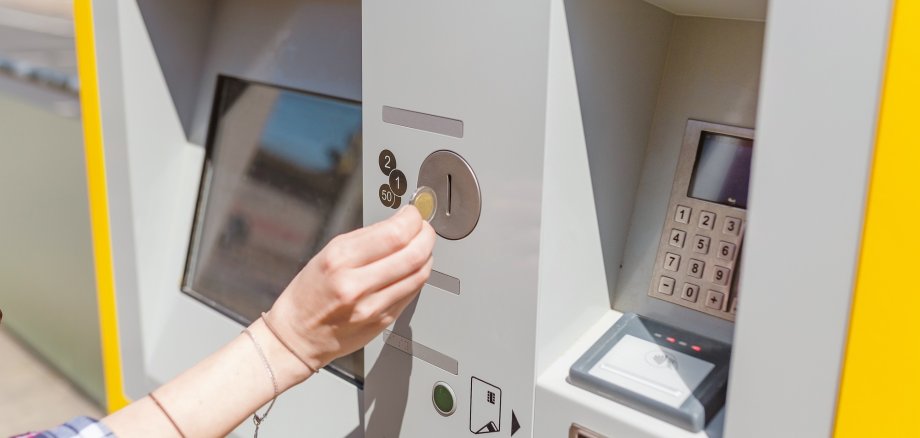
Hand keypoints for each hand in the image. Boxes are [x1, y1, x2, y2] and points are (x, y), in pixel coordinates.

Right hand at [267, 206, 435, 372]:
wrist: (298, 335)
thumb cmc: (309, 293)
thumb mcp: (327, 253)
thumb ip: (365, 238)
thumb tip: (398, 224)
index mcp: (340, 260)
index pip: (393, 234)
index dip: (413, 220)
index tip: (414, 214)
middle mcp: (356, 285)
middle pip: (413, 254)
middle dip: (426, 236)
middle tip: (425, 229)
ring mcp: (372, 306)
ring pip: (419, 275)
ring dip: (427, 256)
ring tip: (422, 247)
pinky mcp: (383, 321)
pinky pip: (412, 293)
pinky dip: (417, 276)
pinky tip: (413, 269)